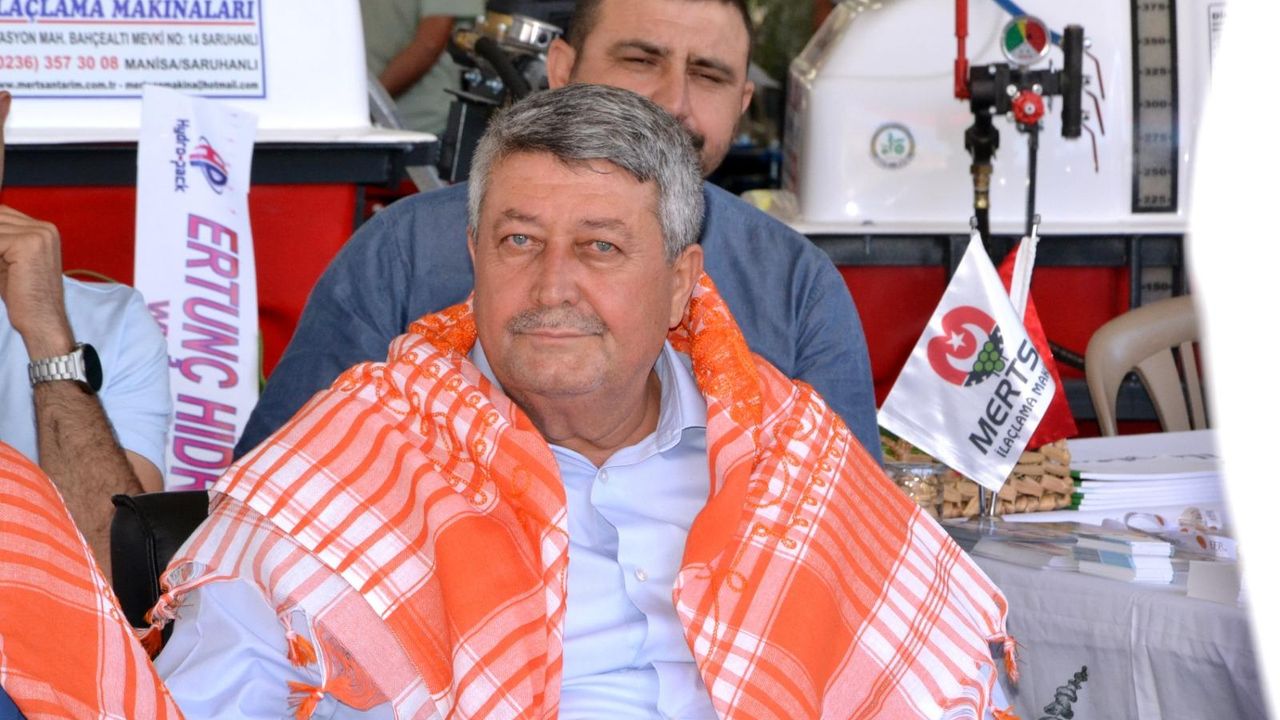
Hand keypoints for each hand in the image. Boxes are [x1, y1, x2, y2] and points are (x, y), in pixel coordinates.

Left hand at [0, 91, 73, 358]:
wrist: (45, 333)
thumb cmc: (18, 304)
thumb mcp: (0, 263)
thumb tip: (0, 228)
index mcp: (27, 229)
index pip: (2, 170)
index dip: (0, 129)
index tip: (4, 96)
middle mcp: (36, 225)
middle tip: (7, 260)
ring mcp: (38, 232)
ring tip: (6, 273)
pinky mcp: (34, 241)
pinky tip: (6, 274)